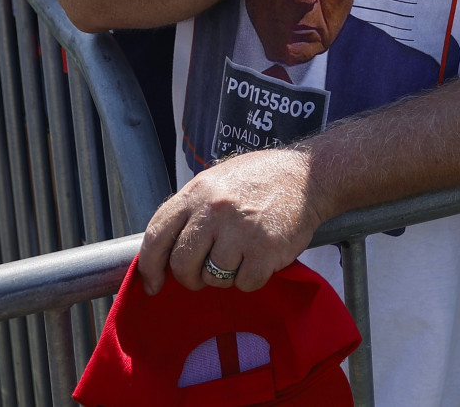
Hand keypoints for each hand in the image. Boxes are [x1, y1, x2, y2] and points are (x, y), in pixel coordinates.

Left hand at [137, 145, 322, 293]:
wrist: (310, 175)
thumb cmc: (261, 180)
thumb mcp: (216, 182)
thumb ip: (191, 212)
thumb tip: (166, 252)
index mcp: (197, 192)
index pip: (156, 235)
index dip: (149, 266)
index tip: (153, 284)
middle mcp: (214, 210)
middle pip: (182, 264)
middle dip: (190, 277)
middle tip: (205, 274)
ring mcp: (239, 230)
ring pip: (213, 278)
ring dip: (226, 276)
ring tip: (242, 255)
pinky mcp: (265, 250)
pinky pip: (245, 283)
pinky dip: (252, 278)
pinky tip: (262, 257)